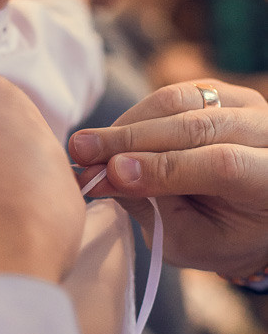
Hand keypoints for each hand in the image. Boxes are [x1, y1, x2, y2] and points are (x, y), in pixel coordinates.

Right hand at [69, 80, 267, 279]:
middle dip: (132, 140)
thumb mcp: (190, 241)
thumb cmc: (222, 236)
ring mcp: (248, 105)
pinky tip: (110, 138)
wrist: (251, 212)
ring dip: (128, 125)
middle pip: (199, 127)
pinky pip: (173, 95)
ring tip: (89, 147)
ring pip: (182, 102)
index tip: (114, 175)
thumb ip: (151, 209)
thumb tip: (100, 177)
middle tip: (83, 154)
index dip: (164, 167)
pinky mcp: (222, 91)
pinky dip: (136, 115)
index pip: (222, 164)